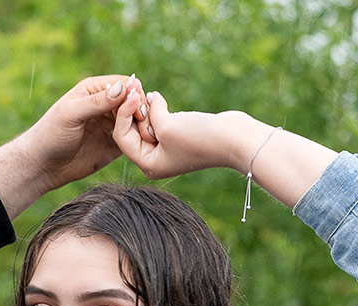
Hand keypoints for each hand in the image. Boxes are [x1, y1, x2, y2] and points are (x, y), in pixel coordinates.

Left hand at [0, 74, 152, 218]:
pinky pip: (134, 139)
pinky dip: (141, 141)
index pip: (124, 84)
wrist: (43, 166)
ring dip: (145, 126)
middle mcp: (106, 105)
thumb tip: (123, 88)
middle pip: (135, 102)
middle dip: (142, 111)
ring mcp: (112, 125)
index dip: (134, 93)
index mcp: (94, 90)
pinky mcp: (115, 144)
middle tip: (144, 124)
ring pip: (137, 120)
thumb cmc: (50, 135)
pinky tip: (143, 146)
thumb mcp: (71, 114)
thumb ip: (97, 102)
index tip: (137, 107)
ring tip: (147, 136)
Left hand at [114, 93, 338, 207]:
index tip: (131, 94)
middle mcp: (155, 160)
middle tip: (136, 89)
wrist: (235, 138)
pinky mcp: (178, 137)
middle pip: (131, 131)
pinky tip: (158, 98)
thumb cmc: (200, 137)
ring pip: (145, 124)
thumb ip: (151, 111)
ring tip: (149, 95)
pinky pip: (159, 121)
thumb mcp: (167, 125)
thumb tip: (149, 98)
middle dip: (132, 110)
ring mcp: (167, 149)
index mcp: (149, 165)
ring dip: (145, 108)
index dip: (123, 114)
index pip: (122, 138)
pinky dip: (157, 109)